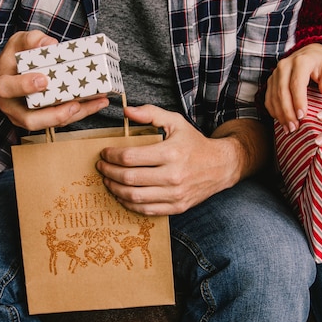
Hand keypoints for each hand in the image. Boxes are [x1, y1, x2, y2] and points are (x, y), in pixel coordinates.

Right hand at [0, 30, 109, 130]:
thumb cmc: (11, 62)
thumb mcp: (16, 44)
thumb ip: (31, 40)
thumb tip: (51, 43)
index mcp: (3, 85)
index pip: (10, 88)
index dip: (25, 86)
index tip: (44, 80)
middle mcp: (13, 107)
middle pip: (30, 119)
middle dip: (54, 115)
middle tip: (75, 104)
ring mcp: (25, 118)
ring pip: (49, 124)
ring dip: (75, 115)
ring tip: (97, 102)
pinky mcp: (39, 121)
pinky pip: (59, 121)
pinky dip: (79, 113)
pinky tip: (97, 103)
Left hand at [95, 105, 239, 215]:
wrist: (221, 166)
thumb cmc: (194, 143)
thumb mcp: (175, 121)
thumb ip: (150, 114)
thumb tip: (126, 111)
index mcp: (171, 153)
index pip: (130, 157)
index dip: (112, 155)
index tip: (104, 152)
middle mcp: (173, 175)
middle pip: (129, 178)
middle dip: (109, 172)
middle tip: (101, 166)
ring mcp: (175, 194)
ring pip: (134, 197)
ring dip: (115, 189)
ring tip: (107, 180)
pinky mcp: (177, 207)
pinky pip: (146, 210)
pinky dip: (129, 204)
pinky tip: (122, 194)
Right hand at [265, 43, 321, 132]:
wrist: (307, 53)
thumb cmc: (320, 62)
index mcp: (301, 61)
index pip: (296, 84)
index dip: (298, 101)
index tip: (302, 116)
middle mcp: (284, 66)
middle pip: (282, 92)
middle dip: (287, 112)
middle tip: (294, 127)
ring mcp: (275, 74)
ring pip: (273, 97)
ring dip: (280, 114)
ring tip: (288, 128)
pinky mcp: (270, 81)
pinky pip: (268, 98)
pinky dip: (273, 111)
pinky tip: (281, 121)